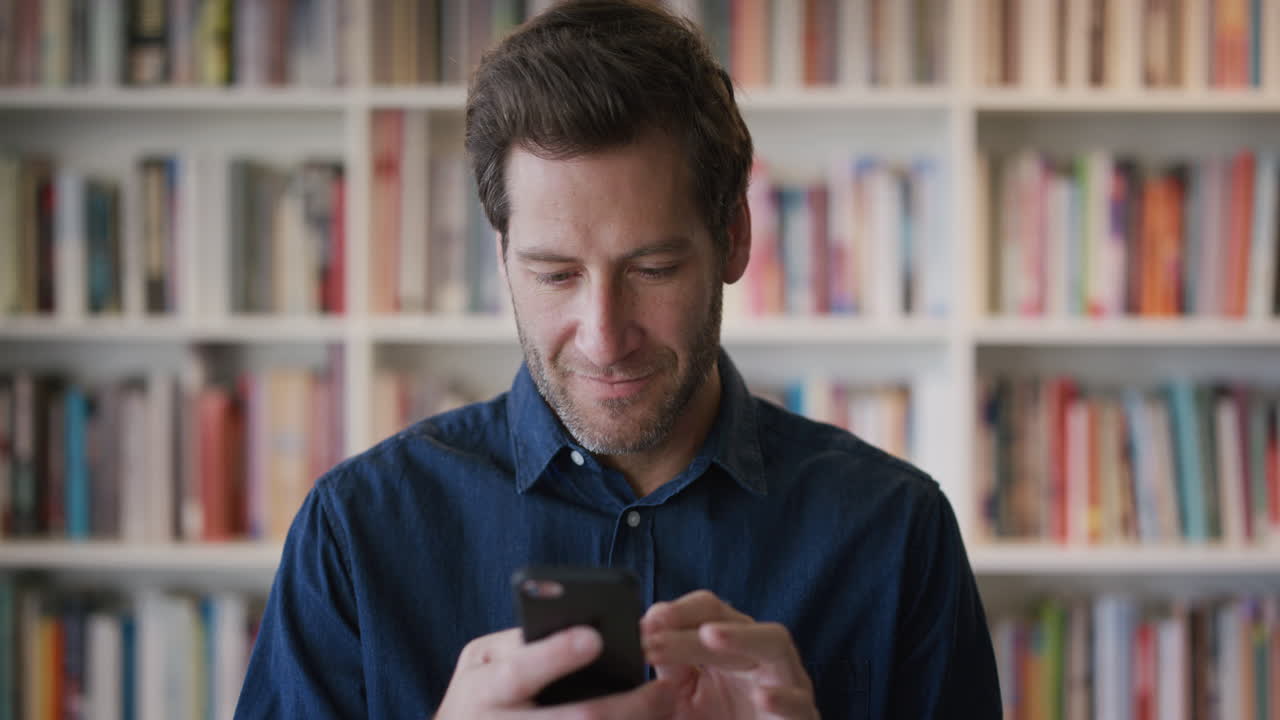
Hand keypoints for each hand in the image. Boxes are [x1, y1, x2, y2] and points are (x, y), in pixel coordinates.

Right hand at [435, 626, 675, 718]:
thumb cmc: (480, 692)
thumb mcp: (483, 662)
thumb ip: (522, 645)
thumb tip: (583, 626)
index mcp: (481, 690)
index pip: (518, 672)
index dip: (554, 655)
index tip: (594, 638)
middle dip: (625, 707)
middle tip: (667, 688)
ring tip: (668, 707)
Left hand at [641, 590, 818, 719]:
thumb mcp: (681, 698)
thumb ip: (668, 666)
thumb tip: (649, 627)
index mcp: (730, 645)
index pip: (709, 609)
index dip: (680, 611)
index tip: (648, 623)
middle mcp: (759, 656)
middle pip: (732, 623)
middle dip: (691, 632)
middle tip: (654, 643)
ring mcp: (785, 683)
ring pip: (774, 644)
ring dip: (742, 637)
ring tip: (710, 635)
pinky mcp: (801, 717)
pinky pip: (799, 703)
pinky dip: (784, 698)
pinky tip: (763, 697)